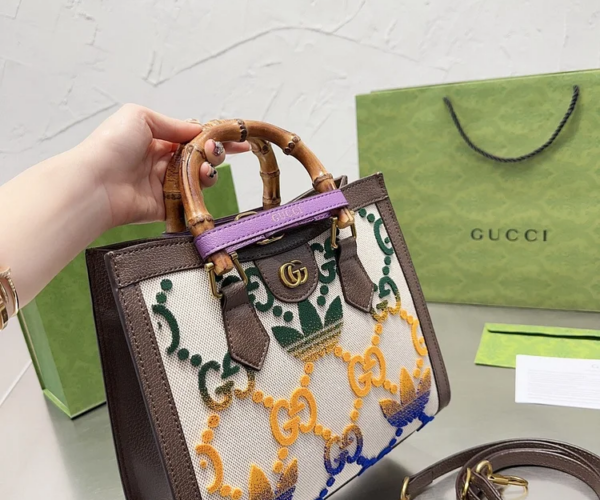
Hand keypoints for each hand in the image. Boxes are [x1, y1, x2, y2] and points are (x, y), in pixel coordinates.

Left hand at [78, 104, 248, 226]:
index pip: (193, 138)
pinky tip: (200, 185)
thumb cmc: (110, 146)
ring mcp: (165, 186)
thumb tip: (197, 129)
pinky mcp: (165, 207)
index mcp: (157, 140)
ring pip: (200, 180)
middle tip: (214, 153)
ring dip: (209, 172)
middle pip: (201, 159)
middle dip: (215, 154)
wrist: (95, 182)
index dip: (216, 138)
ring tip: (204, 171)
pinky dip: (199, 194)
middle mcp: (163, 162)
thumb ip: (173, 123)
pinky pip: (190, 202)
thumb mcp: (140, 117)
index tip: (237, 140)